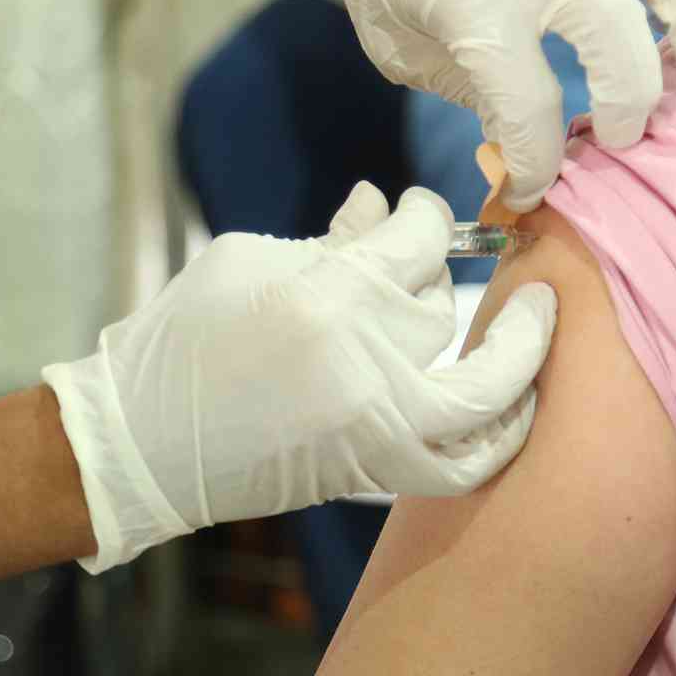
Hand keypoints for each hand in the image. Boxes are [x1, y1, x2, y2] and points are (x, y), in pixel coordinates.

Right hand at [41, 183, 555, 573]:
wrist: (141, 445)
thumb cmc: (185, 338)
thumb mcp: (247, 260)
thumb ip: (332, 237)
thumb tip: (383, 202)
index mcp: (329, 297)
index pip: (420, 239)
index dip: (428, 215)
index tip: (418, 211)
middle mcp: (365, 364)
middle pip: (446, 304)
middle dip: (442, 272)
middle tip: (425, 264)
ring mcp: (376, 428)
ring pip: (482, 387)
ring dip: (515, 350)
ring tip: (533, 319)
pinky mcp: (374, 473)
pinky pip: (465, 463)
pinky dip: (501, 436)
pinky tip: (521, 402)